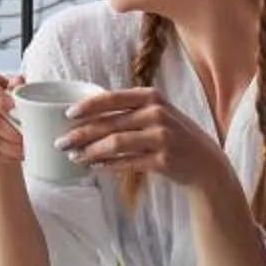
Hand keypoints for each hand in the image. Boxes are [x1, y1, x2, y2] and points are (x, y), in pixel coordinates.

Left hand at [55, 88, 224, 191]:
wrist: (205, 162)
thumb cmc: (173, 134)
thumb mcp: (156, 113)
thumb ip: (129, 110)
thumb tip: (88, 112)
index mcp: (152, 97)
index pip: (113, 98)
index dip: (88, 106)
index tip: (67, 114)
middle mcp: (157, 114)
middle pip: (110, 123)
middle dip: (81, 133)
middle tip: (60, 142)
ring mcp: (161, 137)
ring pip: (116, 143)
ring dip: (91, 151)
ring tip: (74, 157)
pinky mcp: (163, 160)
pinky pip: (128, 163)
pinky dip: (108, 166)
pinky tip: (94, 168)